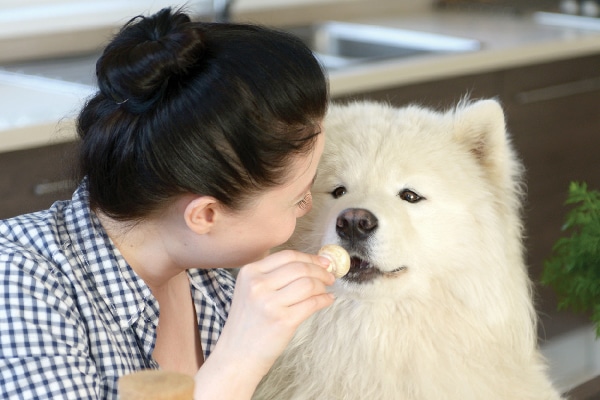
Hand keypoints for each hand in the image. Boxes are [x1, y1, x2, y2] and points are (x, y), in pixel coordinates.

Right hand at [195, 250, 334, 397]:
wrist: (237, 355)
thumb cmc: (248, 323)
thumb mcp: (250, 291)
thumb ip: (273, 275)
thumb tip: (312, 262)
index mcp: (249, 273)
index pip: (287, 256)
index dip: (310, 257)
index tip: (323, 262)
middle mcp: (258, 285)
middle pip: (300, 268)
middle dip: (321, 270)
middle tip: (329, 276)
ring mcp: (270, 303)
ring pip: (309, 283)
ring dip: (323, 285)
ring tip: (326, 290)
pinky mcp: (283, 321)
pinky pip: (313, 303)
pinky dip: (324, 300)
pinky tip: (327, 300)